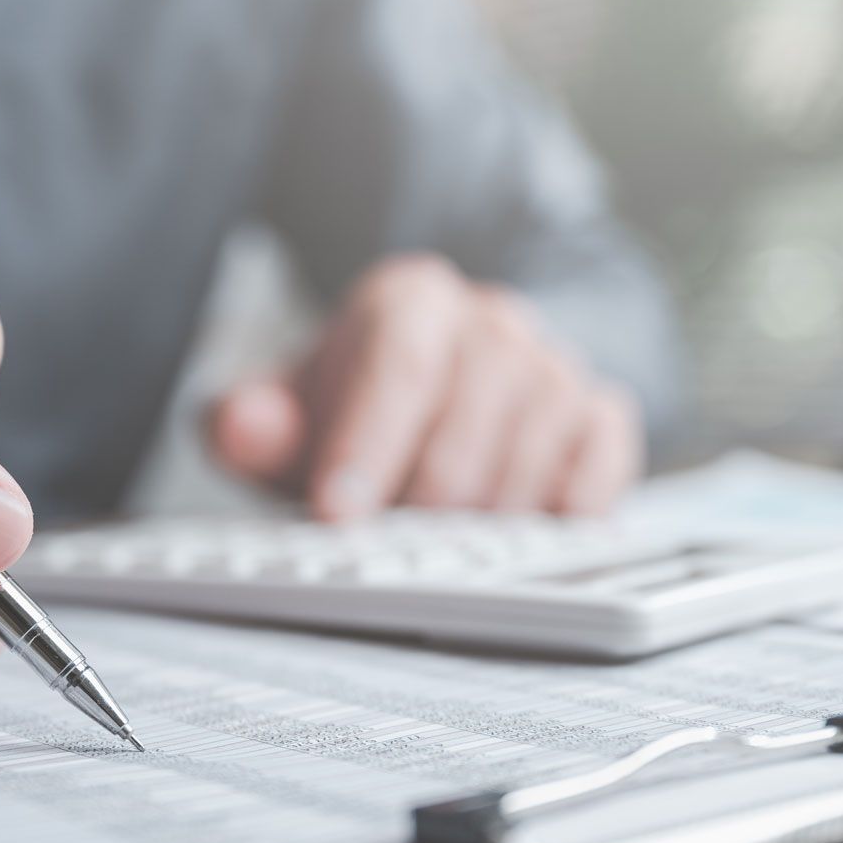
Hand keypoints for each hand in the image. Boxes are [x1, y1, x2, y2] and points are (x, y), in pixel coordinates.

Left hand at [210, 255, 642, 519]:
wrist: (432, 405)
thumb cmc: (357, 415)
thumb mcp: (290, 418)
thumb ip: (253, 422)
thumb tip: (240, 425)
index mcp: (411, 300)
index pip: (398, 362)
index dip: (368, 442)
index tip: (339, 511)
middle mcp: (490, 321)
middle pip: (469, 411)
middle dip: (423, 493)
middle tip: (391, 542)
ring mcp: (553, 365)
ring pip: (535, 443)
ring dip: (486, 512)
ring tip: (445, 541)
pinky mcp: (599, 413)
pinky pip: (602, 458)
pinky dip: (569, 508)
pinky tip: (529, 535)